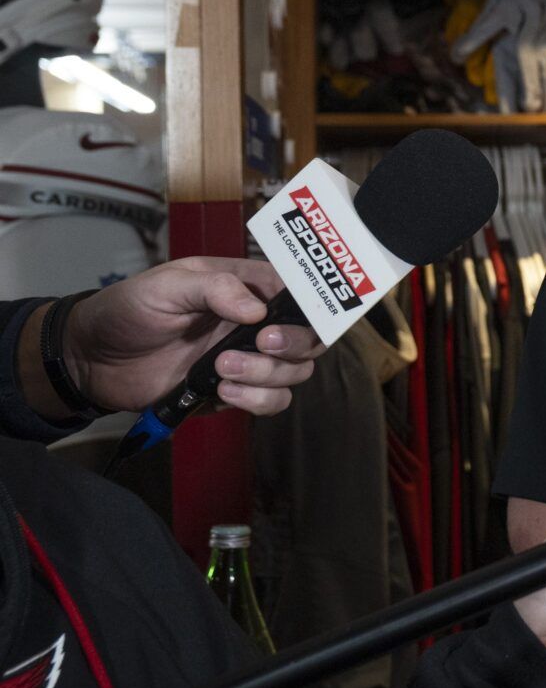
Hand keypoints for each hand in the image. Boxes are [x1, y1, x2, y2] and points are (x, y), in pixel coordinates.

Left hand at [61, 257, 324, 415]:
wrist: (92, 359)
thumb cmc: (128, 309)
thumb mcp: (166, 285)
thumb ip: (213, 288)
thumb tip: (257, 310)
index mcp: (245, 288)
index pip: (299, 293)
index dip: (311, 306)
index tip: (293, 317)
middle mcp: (255, 324)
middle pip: (309, 337)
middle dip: (294, 343)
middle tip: (262, 343)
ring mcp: (247, 360)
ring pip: (294, 373)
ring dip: (268, 375)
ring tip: (223, 370)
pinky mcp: (233, 393)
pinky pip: (270, 402)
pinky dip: (256, 400)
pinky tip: (223, 392)